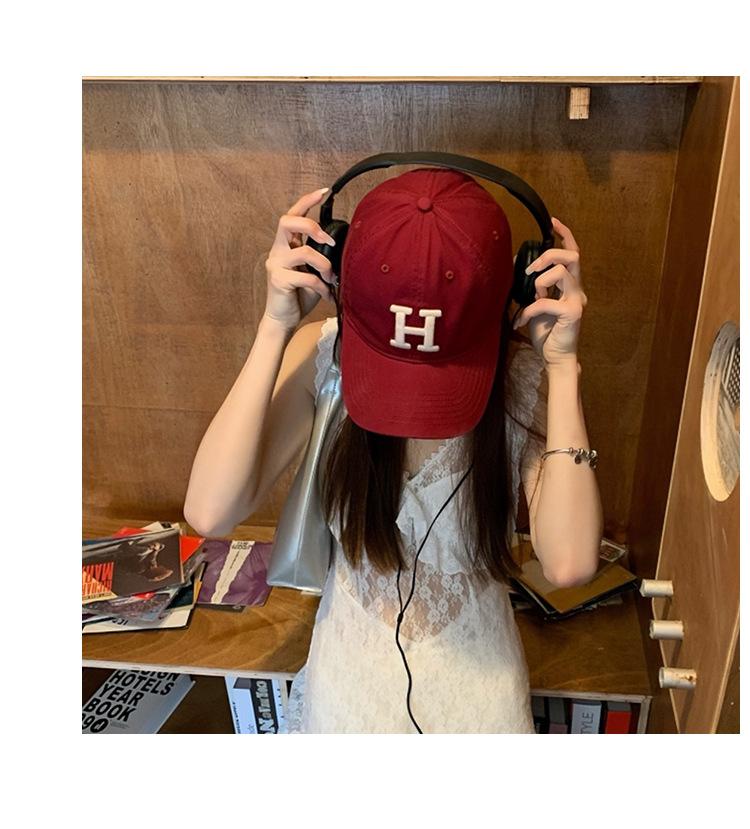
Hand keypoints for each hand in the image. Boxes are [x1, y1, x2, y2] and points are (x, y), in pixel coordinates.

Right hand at [263, 187, 337, 331]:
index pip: (292, 215)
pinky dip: (321, 286)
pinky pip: (306, 277)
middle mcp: (277, 251)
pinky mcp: (278, 281)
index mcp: (286, 245)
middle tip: (326, 240)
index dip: (306, 202)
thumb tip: (342, 248)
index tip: (323, 192)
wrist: (283, 319)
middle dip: (310, 225)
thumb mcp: (313, 271)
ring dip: (323, 264)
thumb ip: (321, 257)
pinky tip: (327, 294)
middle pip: (287, 222)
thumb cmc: (299, 294)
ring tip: (330, 277)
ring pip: (303, 252)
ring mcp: (276, 265)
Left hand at [512, 217, 587, 366]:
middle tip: (532, 271)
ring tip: (532, 298)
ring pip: (561, 273)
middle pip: (572, 256)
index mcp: (570, 285)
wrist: (555, 357)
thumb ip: (536, 288)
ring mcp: (577, 300)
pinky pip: (546, 301)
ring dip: (540, 282)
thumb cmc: (547, 332)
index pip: (572, 253)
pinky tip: (522, 321)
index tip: (553, 221)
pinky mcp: (572, 313)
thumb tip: (525, 271)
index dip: (565, 234)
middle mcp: (577, 290)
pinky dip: (529, 310)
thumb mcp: (537, 304)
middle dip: (549, 256)